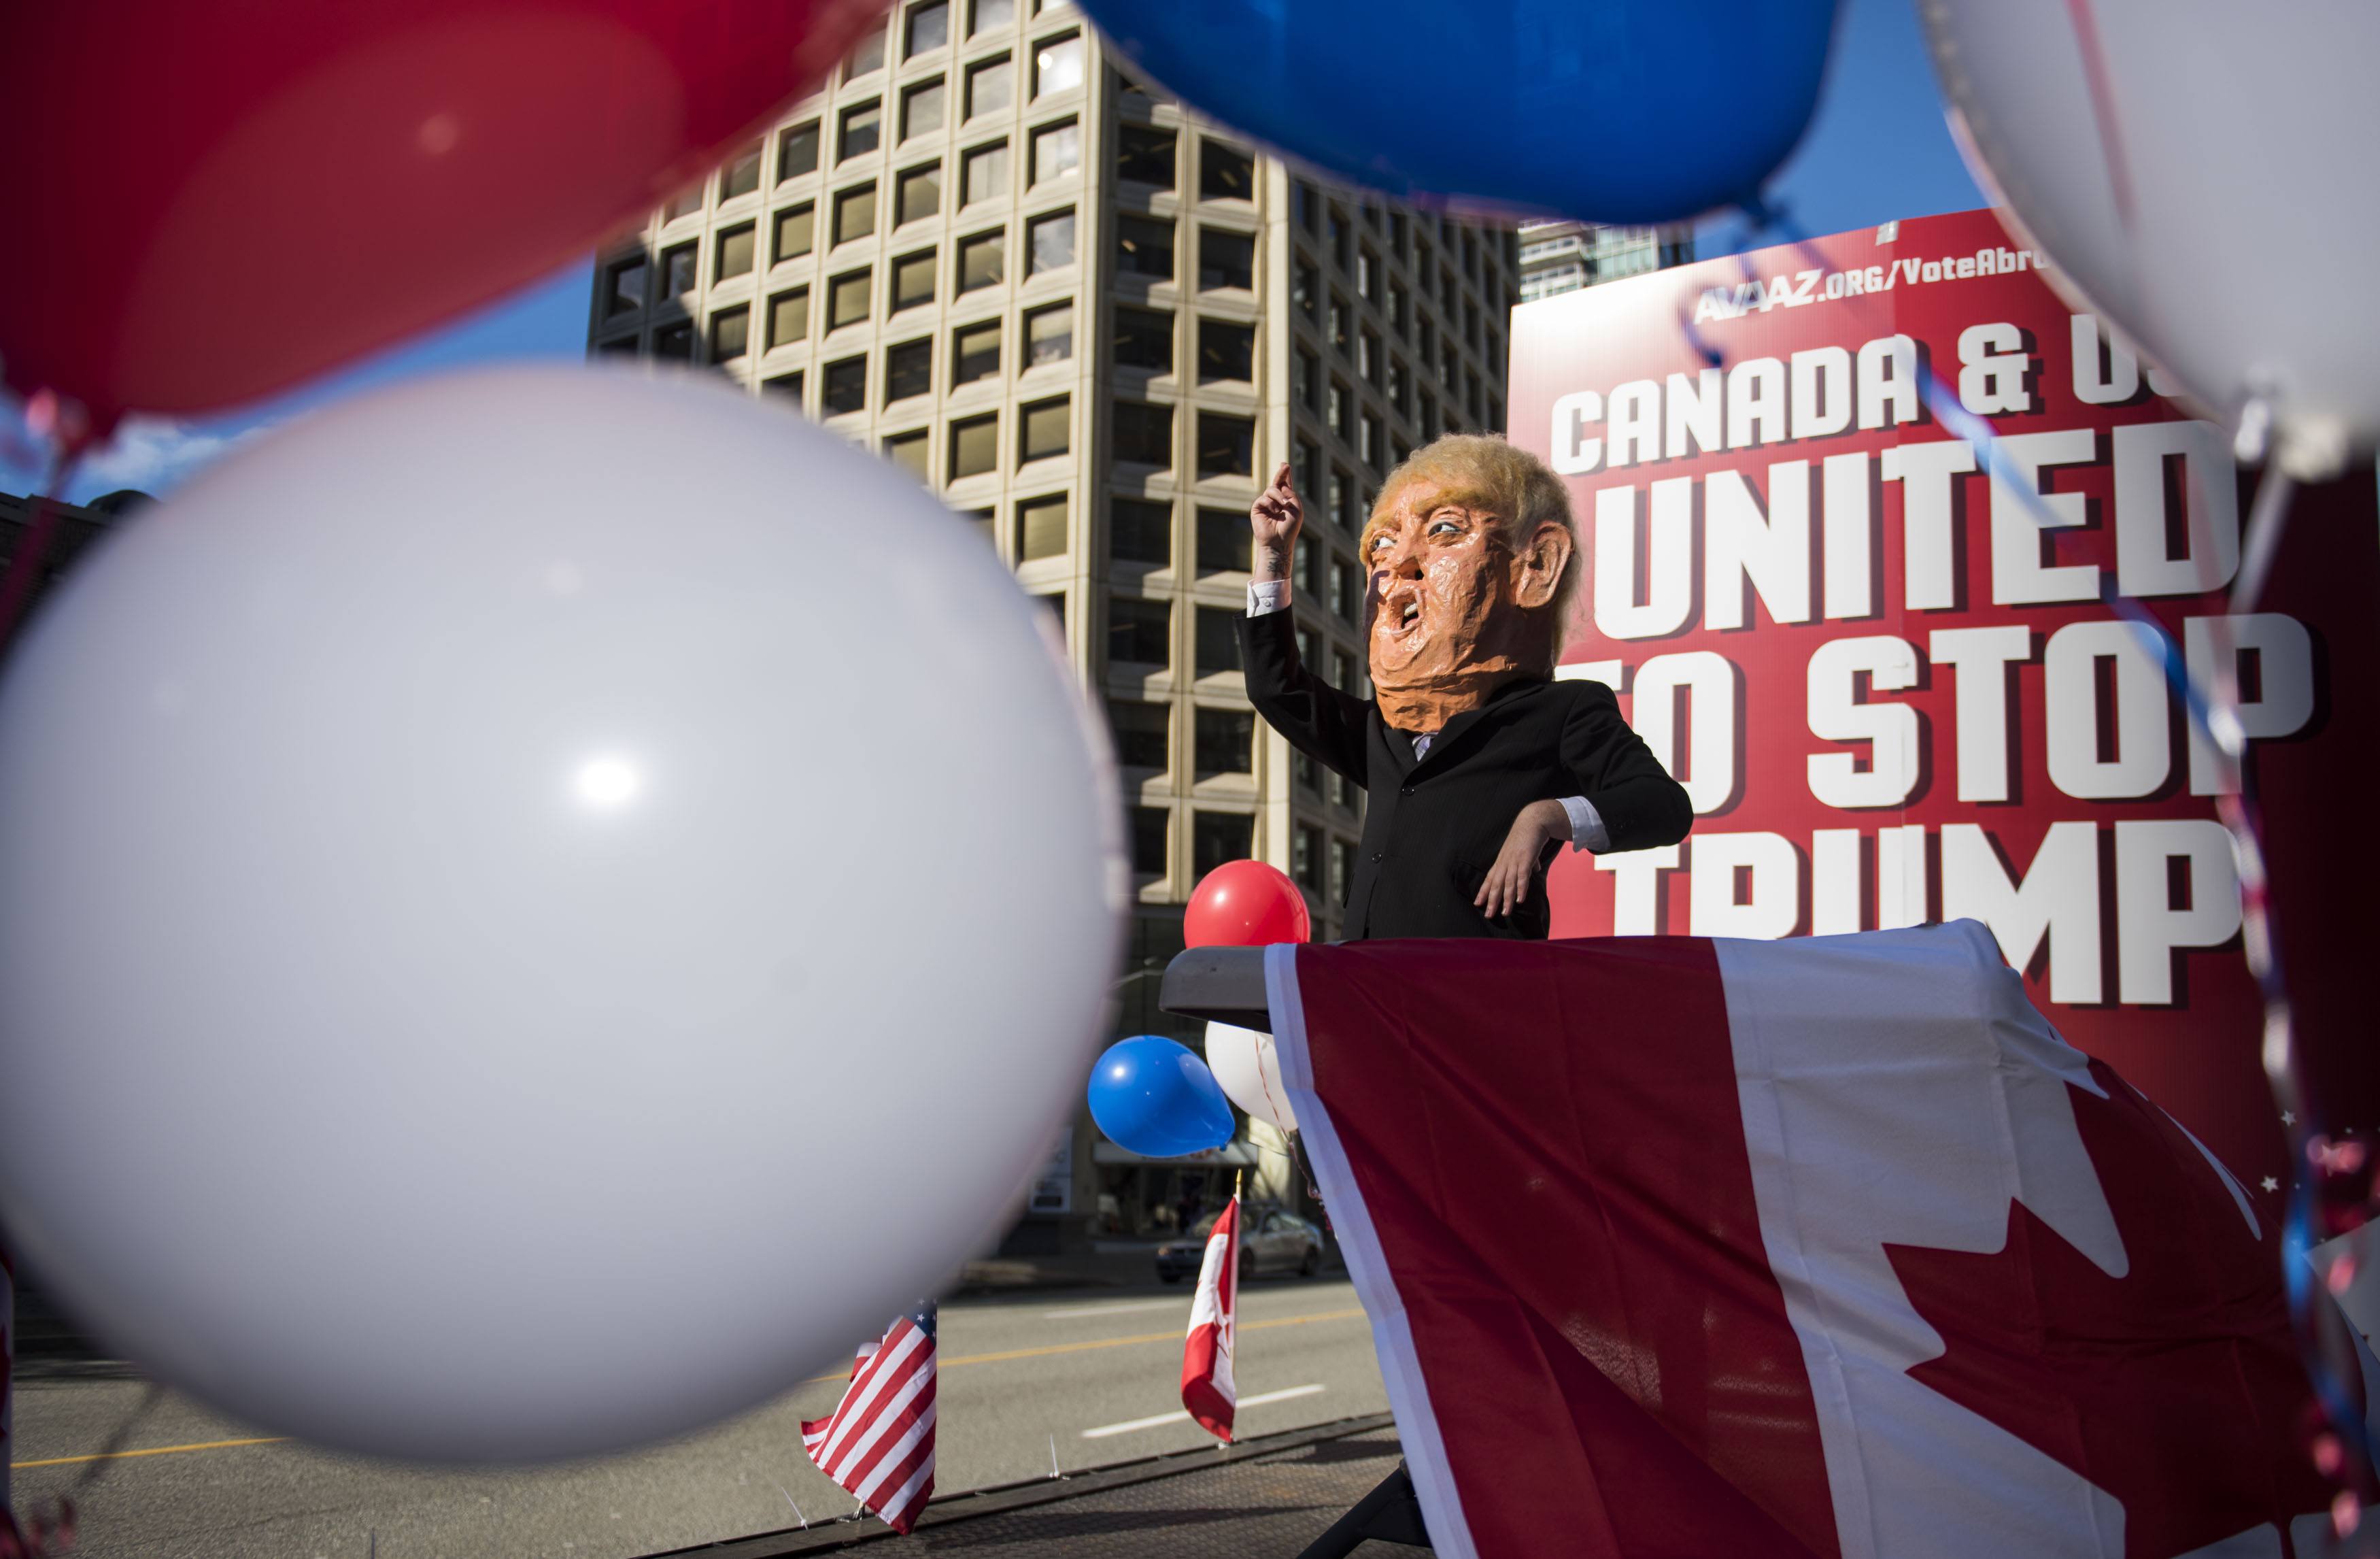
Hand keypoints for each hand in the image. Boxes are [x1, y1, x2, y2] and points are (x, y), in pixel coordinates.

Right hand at [1250, 462, 1302, 581]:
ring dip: (1279, 496)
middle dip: (1281, 473)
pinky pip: (1263, 498)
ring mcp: (1266, 504)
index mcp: (1287, 501)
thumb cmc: (1289, 528)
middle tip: (1285, 465)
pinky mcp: (1257, 508)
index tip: (1285, 465)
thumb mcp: (1296, 508)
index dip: (1285, 475)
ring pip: (1271, 489)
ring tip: (1283, 506)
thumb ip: (1291, 494)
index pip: (1286, 485)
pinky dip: (1270, 503)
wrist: (1279, 542)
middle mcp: (1276, 501)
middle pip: (1277, 483)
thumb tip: (1280, 486)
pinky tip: (1274, 511)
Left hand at [1474, 799, 1569, 918]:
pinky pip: (1522, 877)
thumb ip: (1529, 863)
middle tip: (1488, 914)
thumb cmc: (1526, 837)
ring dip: (1506, 899)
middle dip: (1491, 900)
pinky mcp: (1525, 859)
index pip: (1489, 879)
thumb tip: (1535, 869)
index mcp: (1502, 861)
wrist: (1532, 821)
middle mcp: (1505, 862)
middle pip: (1496, 884)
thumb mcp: (1524, 852)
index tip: (1477, 903)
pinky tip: (1520, 900)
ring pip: (1508, 883)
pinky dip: (1521, 889)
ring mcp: (1514, 861)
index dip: (1483, 891)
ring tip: (1505, 913)